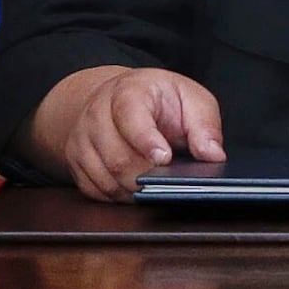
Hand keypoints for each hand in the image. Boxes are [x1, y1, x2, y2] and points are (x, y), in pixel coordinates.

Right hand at [31, 65, 225, 200]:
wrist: (118, 97)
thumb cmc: (159, 100)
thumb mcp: (191, 99)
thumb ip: (204, 124)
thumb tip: (213, 155)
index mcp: (128, 92)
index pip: (131, 117)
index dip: (147, 141)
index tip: (164, 159)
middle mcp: (96, 113)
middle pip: (116, 157)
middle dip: (146, 176)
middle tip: (168, 181)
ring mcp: (81, 138)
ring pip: (104, 177)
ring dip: (133, 190)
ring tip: (155, 185)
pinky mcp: (75, 161)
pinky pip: (94, 190)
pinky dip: (117, 196)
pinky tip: (135, 189)